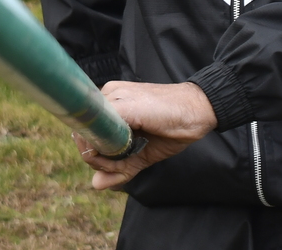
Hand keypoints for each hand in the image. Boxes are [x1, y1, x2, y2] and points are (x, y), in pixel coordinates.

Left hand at [74, 81, 217, 189]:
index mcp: (111, 102)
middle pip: (83, 134)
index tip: (106, 163)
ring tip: (125, 160)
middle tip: (117, 166)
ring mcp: (114, 98)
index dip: (92, 152)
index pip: (86, 130)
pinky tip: (126, 153)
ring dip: (103, 159)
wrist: (197, 111)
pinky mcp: (123, 106)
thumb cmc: (171, 128)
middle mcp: (109, 96)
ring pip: (89, 135)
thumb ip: (119, 169)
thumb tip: (95, 185)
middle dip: (96, 159)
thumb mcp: (141, 155)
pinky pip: (102, 134)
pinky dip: (108, 153)